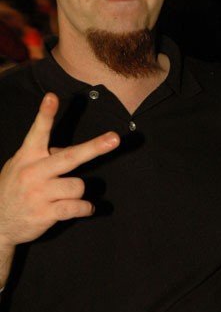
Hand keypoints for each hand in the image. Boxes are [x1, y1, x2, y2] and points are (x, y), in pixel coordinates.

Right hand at [0, 93, 119, 251]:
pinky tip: (84, 208)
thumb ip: (43, 156)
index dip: (45, 114)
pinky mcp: (46, 214)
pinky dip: (86, 208)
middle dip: (95, 147)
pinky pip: (77, 207)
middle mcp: (34, 173)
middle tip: (115, 138)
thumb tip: (69, 150)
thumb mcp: (21, 166)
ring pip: (79, 185)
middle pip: (70, 157)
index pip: (37, 132)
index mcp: (27, 157)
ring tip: (66, 196)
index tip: (52, 97)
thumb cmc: (14, 189)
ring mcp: (40, 194)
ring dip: (78, 191)